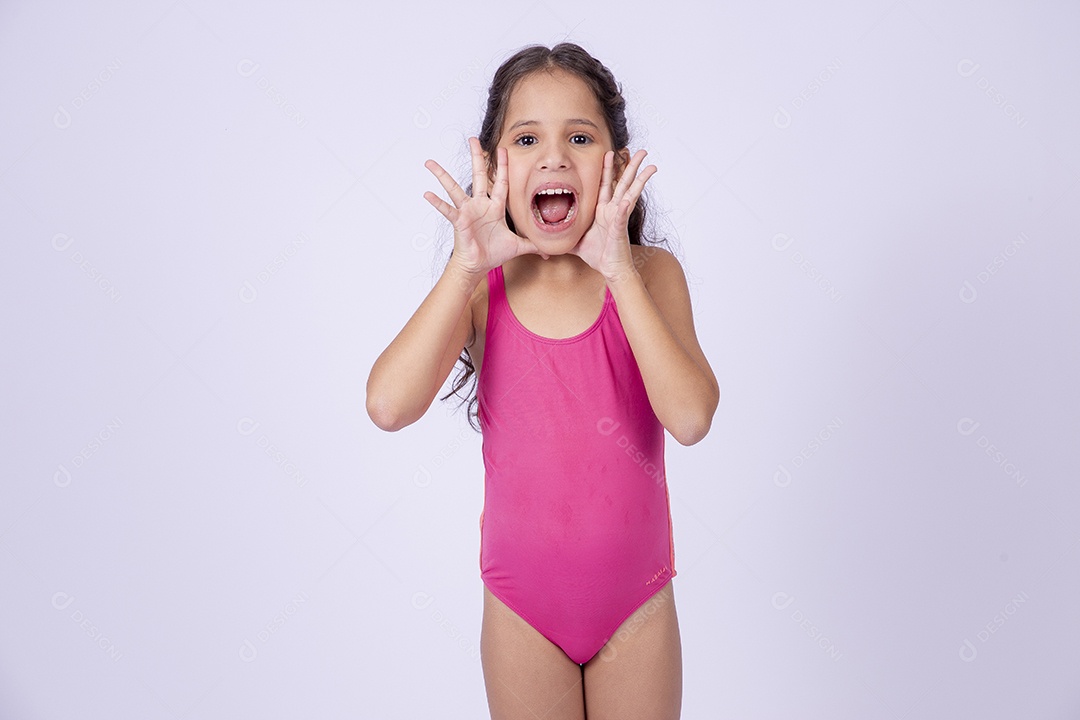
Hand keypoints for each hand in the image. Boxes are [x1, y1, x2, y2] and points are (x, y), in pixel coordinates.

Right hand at [423, 137, 540, 276]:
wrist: (478, 265)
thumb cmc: (494, 254)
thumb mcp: (518, 246)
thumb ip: (534, 245)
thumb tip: (549, 250)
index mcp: (495, 207)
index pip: (501, 182)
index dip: (503, 166)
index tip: (503, 149)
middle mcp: (480, 205)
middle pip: (479, 176)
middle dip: (477, 157)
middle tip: (473, 139)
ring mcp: (467, 211)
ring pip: (454, 188)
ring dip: (442, 175)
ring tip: (430, 163)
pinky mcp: (458, 221)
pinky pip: (447, 210)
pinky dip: (437, 203)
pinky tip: (427, 194)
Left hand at [570, 149, 655, 281]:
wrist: (610, 269)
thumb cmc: (597, 255)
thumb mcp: (575, 241)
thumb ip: (564, 235)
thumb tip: (546, 236)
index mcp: (603, 210)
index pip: (606, 184)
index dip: (607, 169)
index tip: (609, 153)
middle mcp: (613, 210)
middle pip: (623, 183)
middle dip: (631, 166)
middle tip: (641, 151)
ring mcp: (618, 217)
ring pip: (630, 193)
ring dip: (640, 180)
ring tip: (650, 167)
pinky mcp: (619, 229)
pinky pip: (622, 216)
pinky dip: (624, 208)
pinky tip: (628, 199)